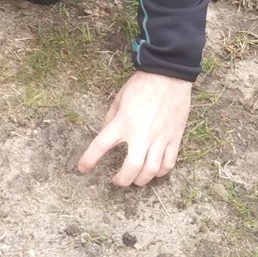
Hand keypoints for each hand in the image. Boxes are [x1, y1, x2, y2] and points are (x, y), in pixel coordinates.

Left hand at [77, 71, 191, 186]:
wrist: (168, 76)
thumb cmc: (142, 85)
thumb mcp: (119, 98)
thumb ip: (111, 118)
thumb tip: (106, 133)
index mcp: (123, 122)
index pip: (100, 146)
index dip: (89, 160)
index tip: (83, 169)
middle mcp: (141, 134)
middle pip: (130, 169)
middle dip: (122, 180)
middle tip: (116, 181)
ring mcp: (159, 138)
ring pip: (151, 171)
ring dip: (141, 180)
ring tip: (135, 179)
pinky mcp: (174, 138)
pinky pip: (168, 164)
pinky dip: (160, 172)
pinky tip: (154, 171)